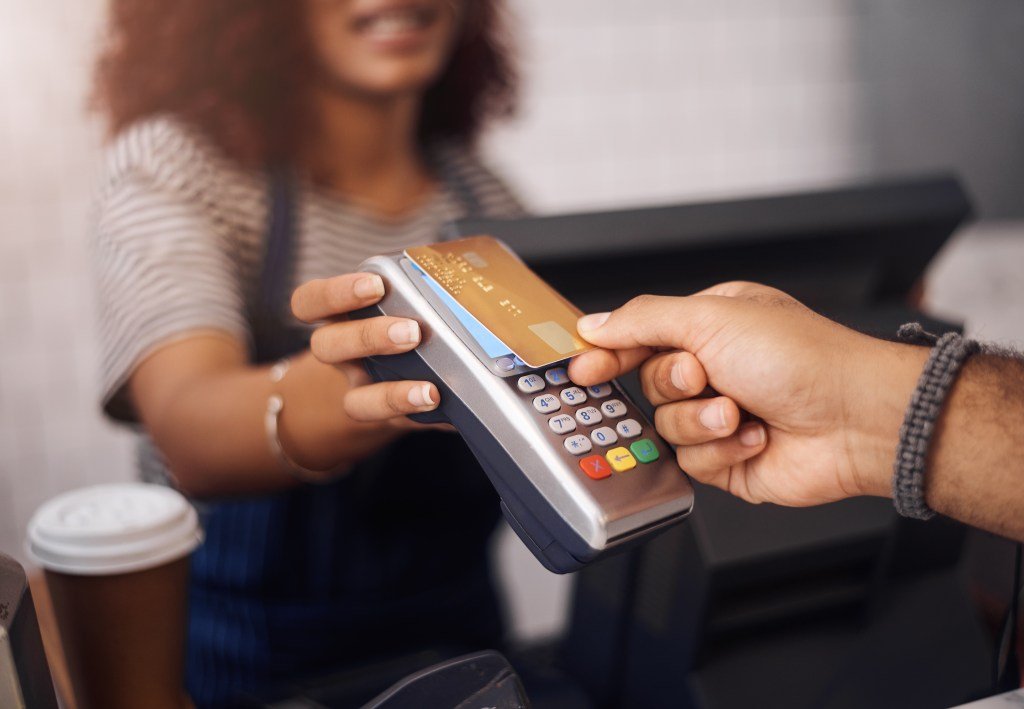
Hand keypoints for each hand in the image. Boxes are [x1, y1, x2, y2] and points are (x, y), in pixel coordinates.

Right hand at [286, 272, 442, 466]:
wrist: (404, 380)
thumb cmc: (408, 324)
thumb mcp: (407, 304)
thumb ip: (426, 292)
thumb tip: (472, 279)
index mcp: (340, 317)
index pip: (310, 302)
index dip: (335, 293)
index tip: (376, 284)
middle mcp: (341, 356)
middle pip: (326, 347)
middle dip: (368, 337)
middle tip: (412, 331)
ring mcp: (360, 392)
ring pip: (354, 400)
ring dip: (391, 394)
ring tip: (429, 389)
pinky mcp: (385, 420)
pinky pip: (390, 424)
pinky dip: (417, 415)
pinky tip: (441, 404)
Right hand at [568, 282, 927, 506]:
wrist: (855, 420)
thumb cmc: (802, 358)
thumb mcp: (711, 319)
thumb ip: (643, 320)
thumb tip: (593, 325)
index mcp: (711, 326)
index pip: (640, 337)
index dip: (609, 353)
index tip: (583, 368)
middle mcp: (715, 369)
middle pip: (649, 384)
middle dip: (676, 385)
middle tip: (705, 377)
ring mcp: (720, 416)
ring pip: (666, 427)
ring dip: (702, 421)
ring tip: (741, 413)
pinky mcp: (728, 459)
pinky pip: (692, 461)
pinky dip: (722, 450)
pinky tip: (755, 438)